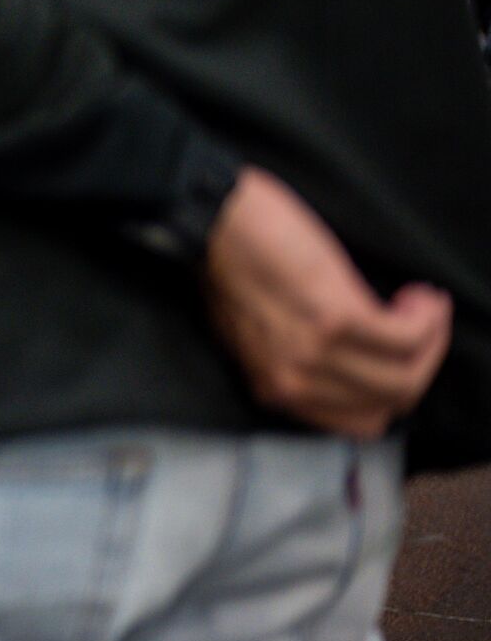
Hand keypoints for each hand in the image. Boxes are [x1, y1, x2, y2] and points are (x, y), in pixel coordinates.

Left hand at [203, 167, 451, 438]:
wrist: (212, 220)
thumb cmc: (232, 262)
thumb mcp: (254, 333)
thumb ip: (295, 360)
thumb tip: (349, 364)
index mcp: (274, 388)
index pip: (358, 421)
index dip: (390, 389)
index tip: (399, 355)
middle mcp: (294, 381)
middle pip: (390, 400)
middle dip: (420, 364)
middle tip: (421, 325)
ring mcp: (316, 352)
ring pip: (405, 374)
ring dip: (429, 339)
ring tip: (422, 306)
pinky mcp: (337, 317)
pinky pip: (407, 336)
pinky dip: (427, 319)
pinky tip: (420, 297)